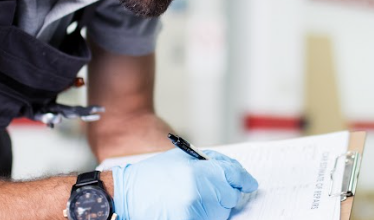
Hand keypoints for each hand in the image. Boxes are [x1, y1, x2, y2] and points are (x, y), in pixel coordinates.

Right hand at [111, 149, 258, 219]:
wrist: (125, 195)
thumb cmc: (149, 177)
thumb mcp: (180, 160)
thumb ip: (208, 165)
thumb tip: (232, 174)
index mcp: (197, 173)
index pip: (233, 177)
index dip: (243, 179)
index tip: (248, 183)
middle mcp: (198, 194)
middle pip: (229, 197)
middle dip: (225, 193)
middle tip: (212, 190)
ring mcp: (193, 213)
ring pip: (221, 212)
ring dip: (215, 207)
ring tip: (194, 199)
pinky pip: (208, 219)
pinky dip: (206, 215)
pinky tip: (192, 208)